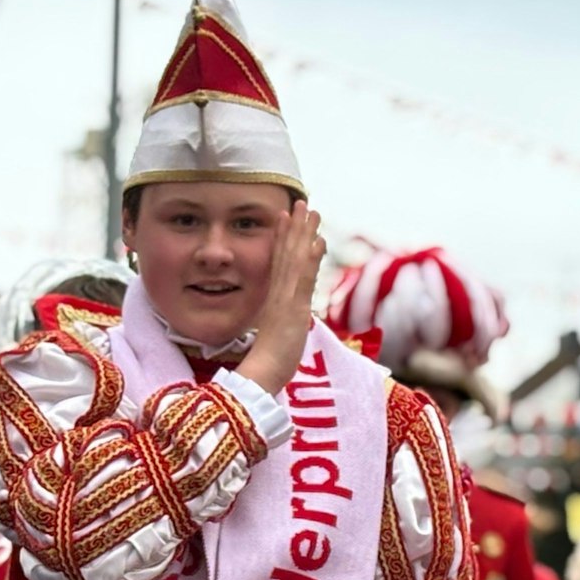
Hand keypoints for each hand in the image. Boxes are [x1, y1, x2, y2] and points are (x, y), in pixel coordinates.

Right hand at [236, 201, 326, 394]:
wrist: (261, 376)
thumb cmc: (268, 365)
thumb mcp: (280, 337)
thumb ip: (285, 324)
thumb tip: (294, 317)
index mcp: (275, 300)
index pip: (280, 263)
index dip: (283, 239)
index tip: (287, 218)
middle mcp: (278, 294)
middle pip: (287, 254)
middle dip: (295, 228)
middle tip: (303, 203)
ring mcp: (285, 299)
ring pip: (295, 259)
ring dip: (303, 233)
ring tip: (310, 210)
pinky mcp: (293, 308)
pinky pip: (302, 278)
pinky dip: (310, 258)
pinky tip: (317, 240)